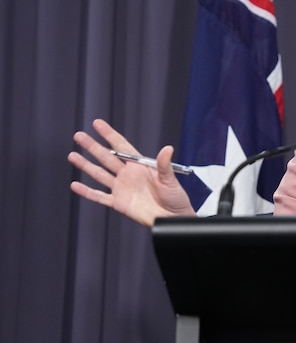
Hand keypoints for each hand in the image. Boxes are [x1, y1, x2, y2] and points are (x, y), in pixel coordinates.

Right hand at [68, 119, 195, 226]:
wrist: (172, 218)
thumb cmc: (175, 198)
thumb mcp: (170, 179)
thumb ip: (164, 165)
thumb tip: (168, 149)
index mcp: (140, 166)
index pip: (122, 146)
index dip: (109, 135)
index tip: (97, 124)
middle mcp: (128, 175)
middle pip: (107, 157)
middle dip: (92, 146)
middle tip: (79, 136)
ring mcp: (121, 188)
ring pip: (100, 174)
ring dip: (86, 165)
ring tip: (72, 156)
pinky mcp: (118, 203)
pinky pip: (99, 196)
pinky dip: (87, 192)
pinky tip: (75, 185)